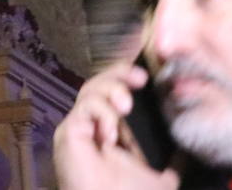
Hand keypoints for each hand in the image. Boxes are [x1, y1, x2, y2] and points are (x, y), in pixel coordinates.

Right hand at [54, 63, 177, 189]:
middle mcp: (93, 125)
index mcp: (112, 132)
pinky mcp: (69, 131)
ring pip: (89, 90)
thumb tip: (182, 150)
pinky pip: (84, 109)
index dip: (126, 79)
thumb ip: (169, 162)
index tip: (147, 78)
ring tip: (126, 105)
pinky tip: (111, 136)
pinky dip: (101, 115)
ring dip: (110, 90)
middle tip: (140, 78)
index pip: (114, 93)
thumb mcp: (160, 178)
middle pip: (98, 84)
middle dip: (118, 75)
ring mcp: (79, 127)